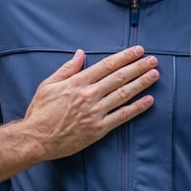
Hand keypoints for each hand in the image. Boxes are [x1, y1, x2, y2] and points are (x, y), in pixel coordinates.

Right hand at [23, 47, 157, 159]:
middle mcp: (89, 95)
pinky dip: (137, 108)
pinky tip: (148, 100)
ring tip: (155, 75)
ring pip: (124, 94)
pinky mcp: (99, 128)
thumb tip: (80, 54)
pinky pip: (122, 116)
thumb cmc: (40, 112)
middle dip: (138, 67)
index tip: (138, 51)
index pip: (107, 65)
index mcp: (77, 82)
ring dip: (141, 83)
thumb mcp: (48, 85)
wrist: (36, 139)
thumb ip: (67, 69)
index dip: (125, 57)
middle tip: (153, 60)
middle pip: (119, 77)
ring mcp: (95, 112)